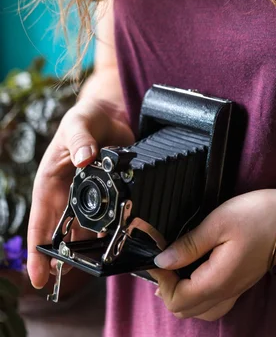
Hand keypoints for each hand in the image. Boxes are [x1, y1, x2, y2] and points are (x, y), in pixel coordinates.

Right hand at [27, 98, 133, 288]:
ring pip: (85, 230)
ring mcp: (87, 197)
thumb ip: (81, 140)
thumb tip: (85, 158)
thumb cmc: (84, 118)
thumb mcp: (78, 125)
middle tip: (68, 280)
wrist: (110, 114)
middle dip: (63, 257)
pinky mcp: (108, 194)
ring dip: (89, 248)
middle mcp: (66, 194)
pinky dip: (111, 230)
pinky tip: (119, 242)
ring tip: (96, 266)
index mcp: (50, 182)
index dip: (38, 250)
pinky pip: (108, 218)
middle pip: (62, 232)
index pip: (41, 221)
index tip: (38, 276)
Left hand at [148, 188, 275, 321]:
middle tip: (162, 258)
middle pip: (185, 310)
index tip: (156, 253)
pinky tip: (194, 270)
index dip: (160, 279)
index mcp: (218, 281)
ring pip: (200, 310)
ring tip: (174, 266)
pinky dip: (197, 292)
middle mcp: (226, 292)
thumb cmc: (258, 215)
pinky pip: (213, 302)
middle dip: (167, 288)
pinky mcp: (242, 281)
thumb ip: (189, 245)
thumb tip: (162, 261)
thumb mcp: (218, 222)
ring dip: (181, 293)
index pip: (177, 299)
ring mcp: (236, 289)